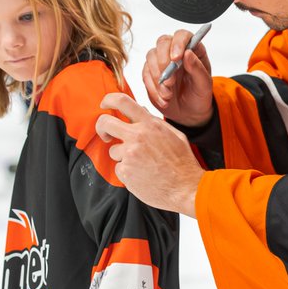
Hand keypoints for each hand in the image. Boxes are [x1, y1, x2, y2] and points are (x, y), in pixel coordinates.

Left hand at [96, 93, 205, 216]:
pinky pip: (119, 168)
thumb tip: (141, 111)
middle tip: (107, 136)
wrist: (185, 188)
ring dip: (123, 157)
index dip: (108, 100)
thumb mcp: (176, 135)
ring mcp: (129, 154)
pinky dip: (128, 172)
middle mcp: (137, 136)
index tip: (104, 106)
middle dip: (102, 128)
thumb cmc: (183, 163)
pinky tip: (143, 175)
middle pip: (105, 123)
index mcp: (150, 124)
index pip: (122, 101)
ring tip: (142, 165)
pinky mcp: (125, 171)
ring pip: (113, 151)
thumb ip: (156, 122)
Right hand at [142, 29, 213, 127]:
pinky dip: (153, 89)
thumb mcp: (204, 85)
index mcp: (193, 49)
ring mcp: (161, 60)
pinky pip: (145, 74)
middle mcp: (175, 50)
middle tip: (170, 82)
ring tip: (169, 95)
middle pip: (162, 42)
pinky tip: (164, 99)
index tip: (176, 58)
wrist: (189, 112)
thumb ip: (197, 69)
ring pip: (151, 57)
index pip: (182, 35)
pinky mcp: (150, 72)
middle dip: (164, 62)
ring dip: (158, 78)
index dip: (178, 43)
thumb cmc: (199, 95)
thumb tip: (187, 53)